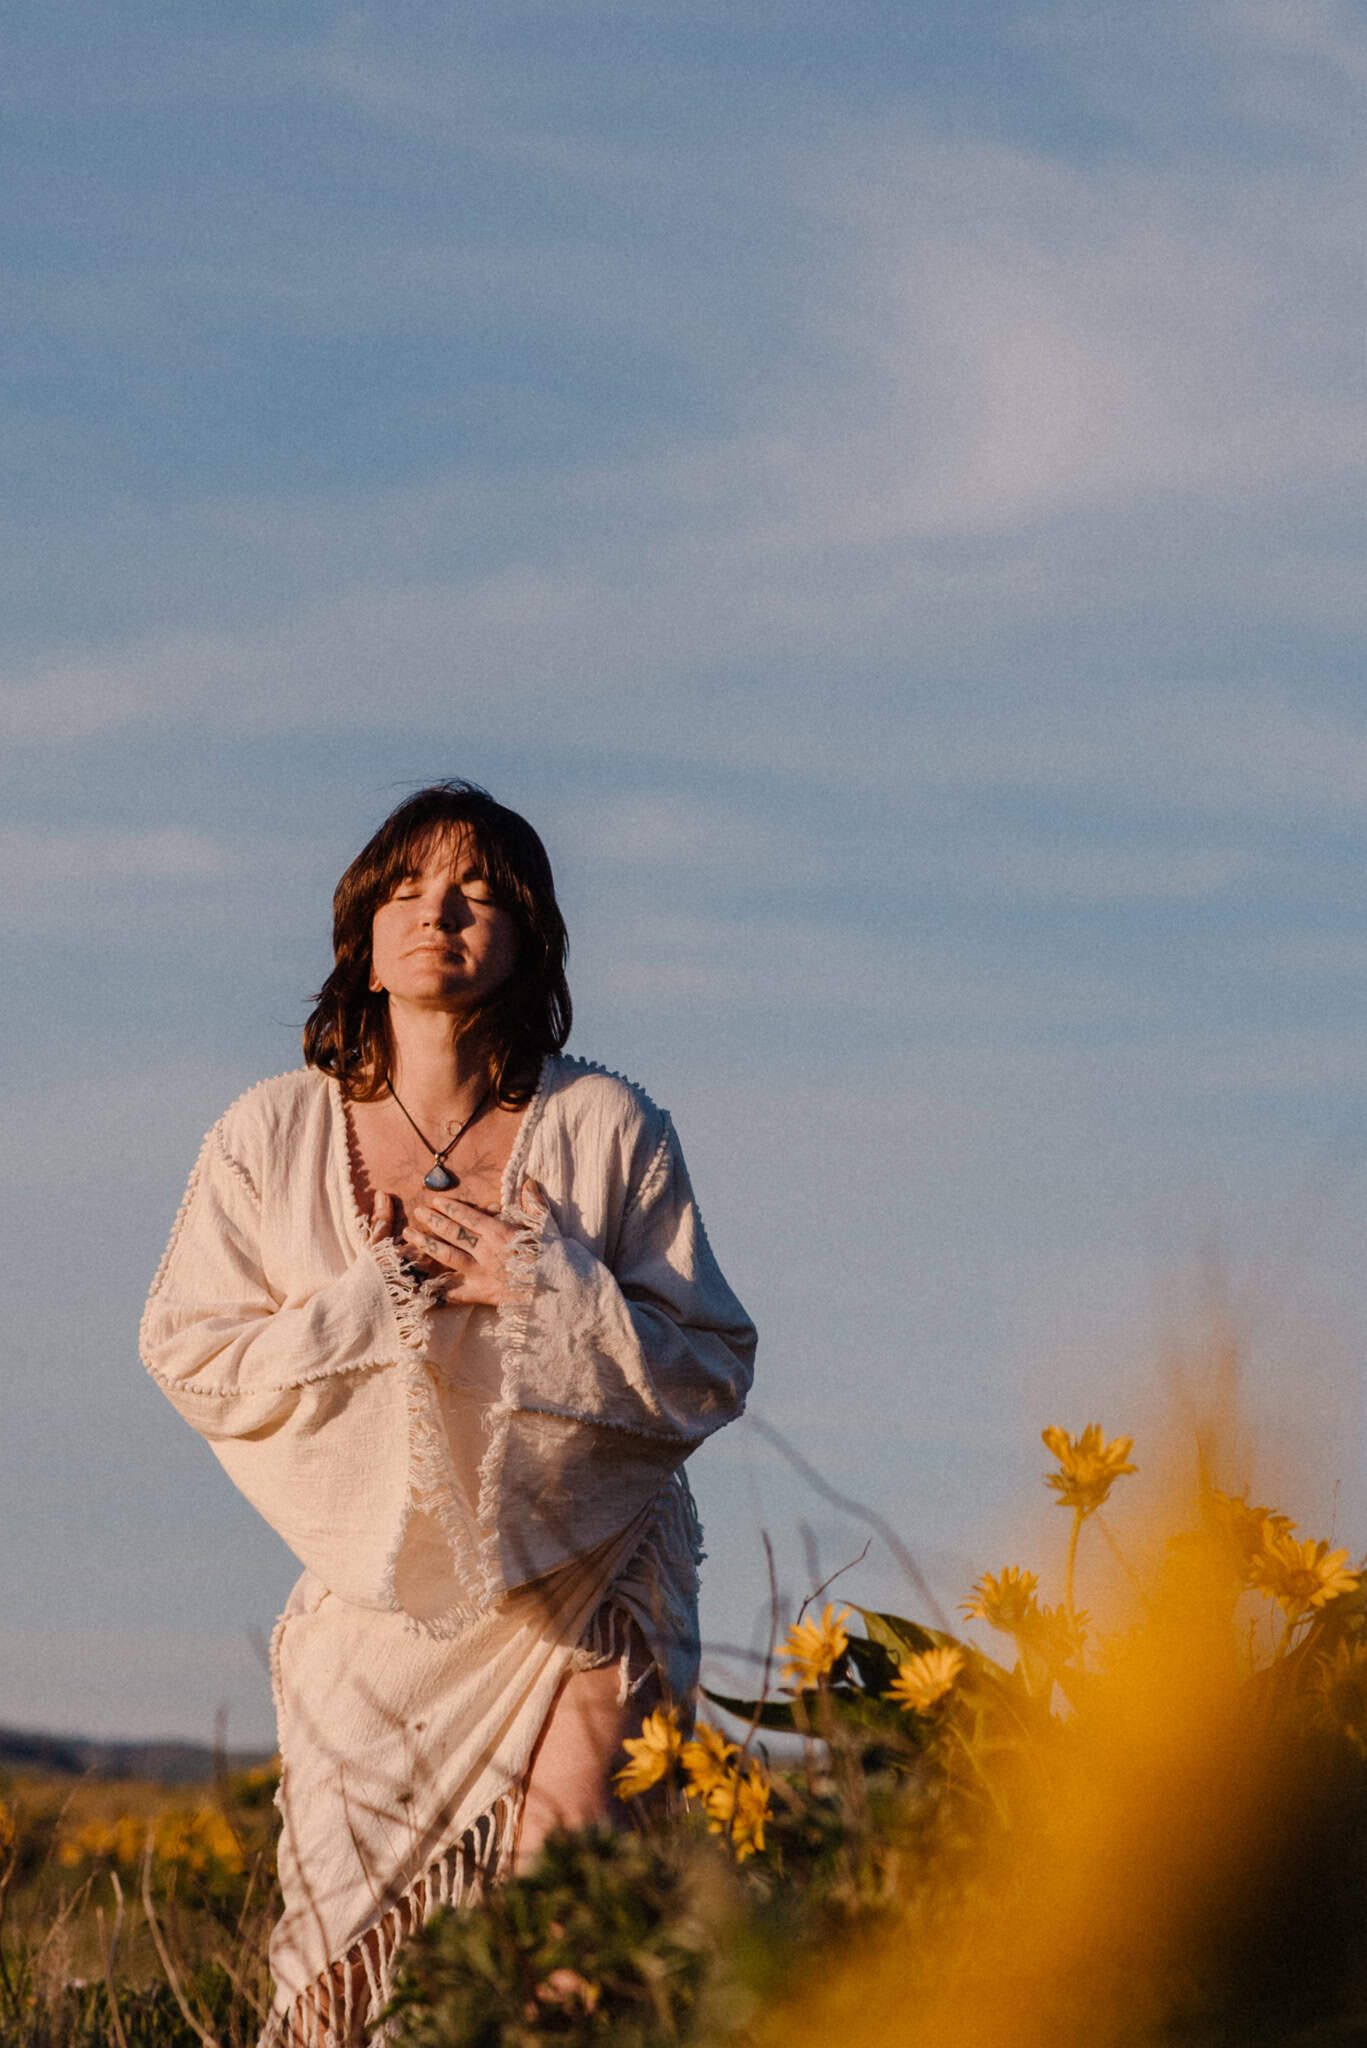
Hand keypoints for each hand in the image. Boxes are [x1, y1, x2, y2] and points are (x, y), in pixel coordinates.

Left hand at [403, 1179, 545, 1307]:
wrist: (560, 1292)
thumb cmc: (555, 1259)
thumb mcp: (547, 1227)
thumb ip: (534, 1204)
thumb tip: (528, 1182)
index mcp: (501, 1234)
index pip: (470, 1218)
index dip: (451, 1208)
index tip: (436, 1201)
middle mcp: (486, 1252)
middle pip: (454, 1233)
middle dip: (433, 1221)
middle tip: (417, 1212)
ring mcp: (481, 1273)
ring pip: (448, 1257)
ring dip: (426, 1245)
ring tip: (409, 1236)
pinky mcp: (481, 1294)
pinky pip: (454, 1293)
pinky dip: (436, 1290)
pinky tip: (419, 1285)